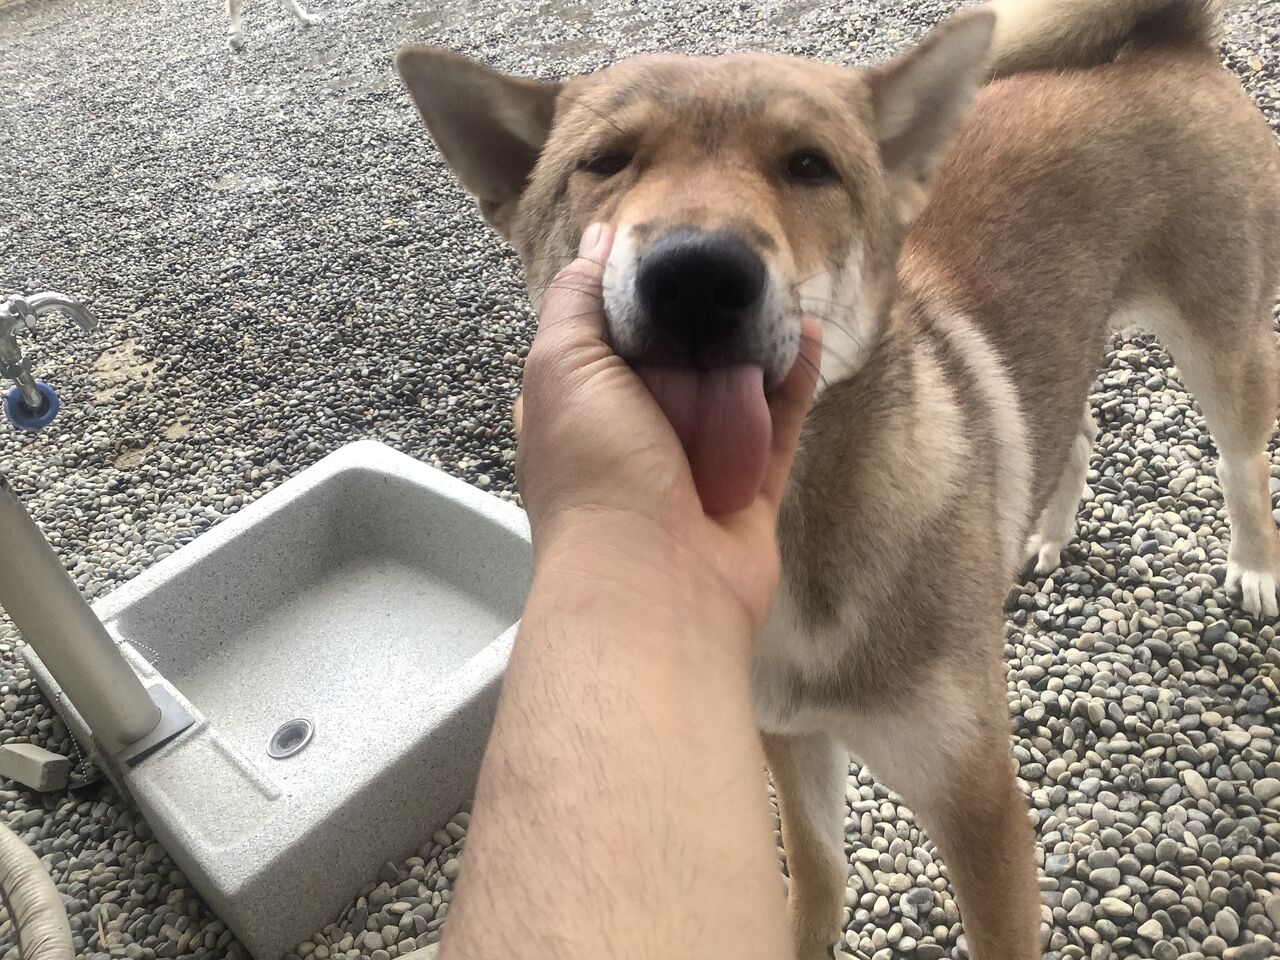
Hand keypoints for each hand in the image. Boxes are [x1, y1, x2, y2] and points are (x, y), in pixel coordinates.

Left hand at [516, 223, 821, 628]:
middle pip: (672, 359)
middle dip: (697, 313)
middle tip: (731, 253)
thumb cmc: (595, 469)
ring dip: (752, 339)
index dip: (628, 295)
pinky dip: (794, 379)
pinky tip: (809, 332)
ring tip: (777, 283)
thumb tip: (600, 240)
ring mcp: (696, 462)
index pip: (600, 338)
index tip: (662, 245)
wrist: (652, 579)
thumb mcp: (560, 365)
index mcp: (579, 407)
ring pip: (731, 387)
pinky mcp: (751, 485)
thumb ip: (576, 301)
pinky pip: (779, 423)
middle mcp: (635, 434)